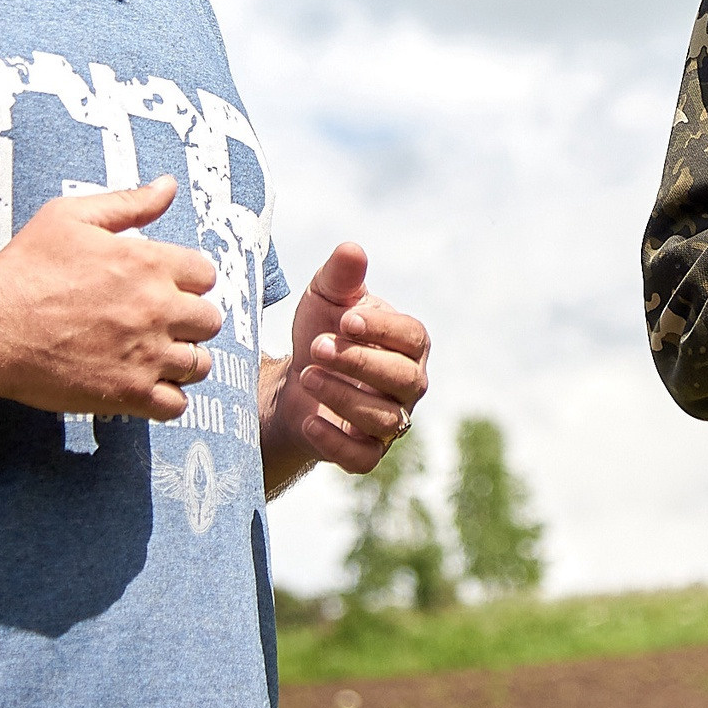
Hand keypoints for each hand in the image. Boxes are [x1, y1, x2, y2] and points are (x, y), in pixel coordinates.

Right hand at [0, 177, 223, 420]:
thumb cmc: (25, 268)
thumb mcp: (72, 216)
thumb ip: (128, 203)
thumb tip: (168, 186)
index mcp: (149, 263)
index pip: (205, 275)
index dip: (187, 281)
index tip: (166, 288)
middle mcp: (156, 309)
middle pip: (209, 321)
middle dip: (189, 321)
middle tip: (159, 323)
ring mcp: (145, 354)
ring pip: (198, 365)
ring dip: (182, 361)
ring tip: (154, 356)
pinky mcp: (127, 392)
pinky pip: (175, 405)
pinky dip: (166, 399)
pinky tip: (145, 387)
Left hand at [263, 243, 430, 477]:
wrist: (295, 380)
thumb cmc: (322, 331)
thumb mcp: (326, 297)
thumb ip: (340, 275)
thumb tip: (351, 249)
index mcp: (409, 344)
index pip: (412, 338)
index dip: (383, 330)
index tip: (344, 321)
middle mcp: (409, 384)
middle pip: (403, 379)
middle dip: (359, 363)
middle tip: (317, 347)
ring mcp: (391, 421)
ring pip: (384, 419)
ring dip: (343, 396)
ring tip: (307, 374)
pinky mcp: (366, 452)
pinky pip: (364, 458)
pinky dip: (336, 443)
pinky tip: (309, 421)